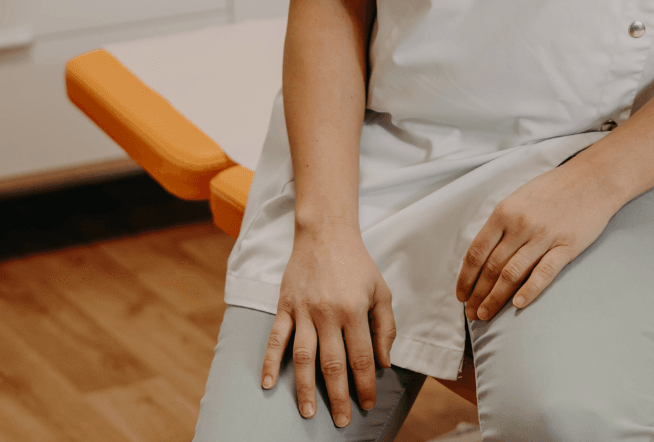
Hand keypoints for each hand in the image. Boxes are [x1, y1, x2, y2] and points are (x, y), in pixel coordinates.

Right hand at [262, 224, 394, 427]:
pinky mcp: (285, 305)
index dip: (366, 385)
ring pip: (304, 357)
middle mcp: (328, 313)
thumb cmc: (357, 264)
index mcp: (355, 310)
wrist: (325, 233)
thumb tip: (384, 363)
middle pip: (333, 364)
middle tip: (341, 421)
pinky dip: (270, 362)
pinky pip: (276, 337)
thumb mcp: (381, 290)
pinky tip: (267, 384)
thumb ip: (385, 326)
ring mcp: (304, 310)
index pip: (361, 357)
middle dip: (338, 397)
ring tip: (309, 413)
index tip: (368, 404)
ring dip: (305, 388)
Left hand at [455, 161, 615, 321]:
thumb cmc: (553, 188)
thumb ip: (501, 223)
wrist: (591, 179)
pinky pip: (544, 273)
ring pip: (512, 274)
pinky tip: (517, 306)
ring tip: (485, 316)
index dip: (466, 277)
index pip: (477, 251)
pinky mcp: (566, 246)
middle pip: (492, 267)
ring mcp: (544, 236)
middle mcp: (520, 224)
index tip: (461, 295)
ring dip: (495, 298)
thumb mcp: (518, 197)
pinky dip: (529, 291)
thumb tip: (483, 254)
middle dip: (478, 294)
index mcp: (504, 211)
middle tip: (470, 313)